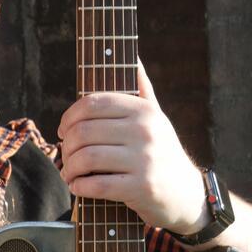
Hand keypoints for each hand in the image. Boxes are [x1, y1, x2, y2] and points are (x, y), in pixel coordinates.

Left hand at [58, 63, 207, 233]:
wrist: (187, 195)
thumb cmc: (161, 152)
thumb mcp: (156, 117)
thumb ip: (141, 88)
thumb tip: (134, 56)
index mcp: (144, 110)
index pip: (92, 104)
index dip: (69, 117)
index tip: (63, 131)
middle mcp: (145, 131)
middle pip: (83, 131)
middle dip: (67, 146)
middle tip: (66, 156)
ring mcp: (145, 159)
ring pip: (86, 158)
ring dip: (70, 168)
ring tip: (70, 173)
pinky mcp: (142, 187)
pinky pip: (96, 184)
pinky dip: (80, 187)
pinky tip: (78, 187)